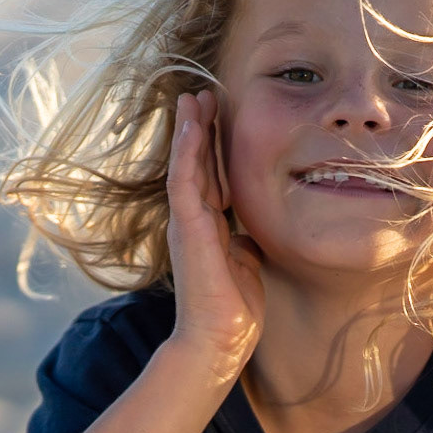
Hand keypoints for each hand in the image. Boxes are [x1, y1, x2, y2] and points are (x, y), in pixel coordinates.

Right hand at [166, 90, 264, 373]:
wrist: (220, 339)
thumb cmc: (234, 307)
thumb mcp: (246, 261)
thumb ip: (243, 239)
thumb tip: (249, 230)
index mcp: (207, 225)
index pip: (209, 175)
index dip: (212, 145)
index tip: (219, 114)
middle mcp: (192, 219)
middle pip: (195, 162)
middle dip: (199, 128)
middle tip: (202, 93)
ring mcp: (187, 221)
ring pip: (185, 164)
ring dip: (189, 129)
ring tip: (193, 97)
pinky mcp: (187, 228)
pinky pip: (183, 181)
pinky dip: (186, 151)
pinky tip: (190, 126)